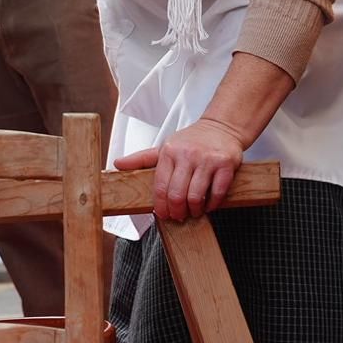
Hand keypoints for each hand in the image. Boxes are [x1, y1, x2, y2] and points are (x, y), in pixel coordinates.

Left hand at [114, 118, 246, 221]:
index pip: (160, 186)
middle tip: (179, 216)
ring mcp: (207, 159)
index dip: (161, 206)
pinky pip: (217, 192)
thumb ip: (142, 158)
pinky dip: (212, 204)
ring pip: (196, 196)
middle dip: (177, 212)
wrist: (221, 127)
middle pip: (177, 194)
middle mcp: (187, 154)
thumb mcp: (164, 147)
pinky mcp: (225, 164)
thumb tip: (117, 164)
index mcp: (169, 152)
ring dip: (194, 210)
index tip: (163, 214)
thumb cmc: (191, 140)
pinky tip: (208, 205)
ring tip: (194, 211)